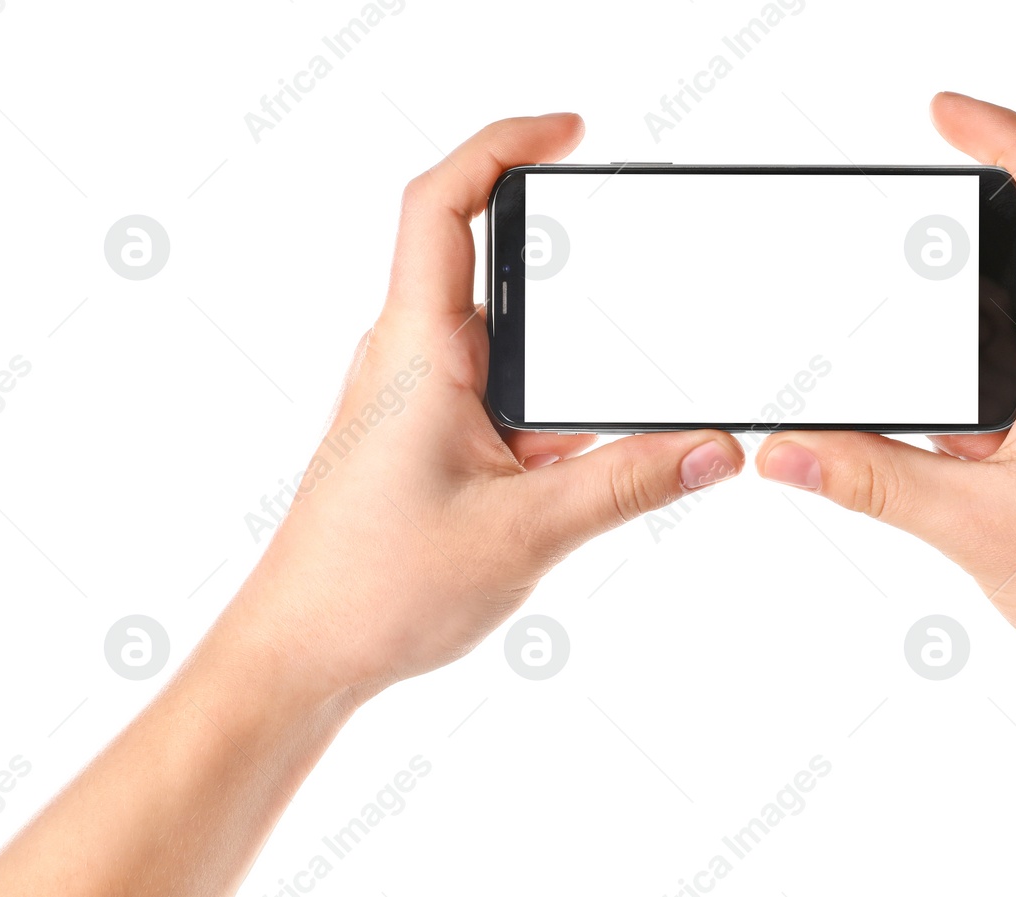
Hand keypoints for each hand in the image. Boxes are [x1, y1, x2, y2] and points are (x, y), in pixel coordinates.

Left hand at [224, 113, 743, 701]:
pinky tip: (586, 462)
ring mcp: (416, 398)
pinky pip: (501, 396)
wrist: (300, 654)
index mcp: (417, 349)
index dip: (503, 146)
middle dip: (568, 267)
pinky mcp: (426, 438)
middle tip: (636, 262)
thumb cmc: (375, 589)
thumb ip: (631, 484)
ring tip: (618, 396)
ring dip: (564, 360)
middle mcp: (410, 357)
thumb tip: (715, 447)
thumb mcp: (528, 531)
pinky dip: (550, 411)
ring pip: (506, 343)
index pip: (443, 204)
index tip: (571, 133)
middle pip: (489, 264)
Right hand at [756, 92, 1015, 699]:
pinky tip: (946, 445)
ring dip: (960, 337)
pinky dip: (972, 388)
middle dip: (957, 242)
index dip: (1007, 139)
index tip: (944, 114)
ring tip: (917, 383)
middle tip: (889, 242)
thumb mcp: (976, 527)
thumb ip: (873, 480)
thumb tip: (790, 450)